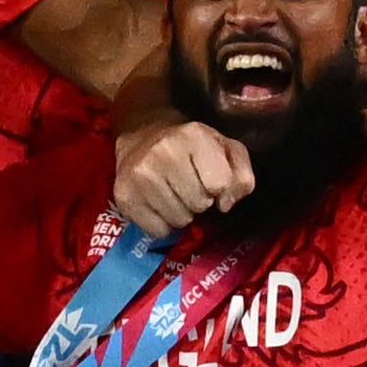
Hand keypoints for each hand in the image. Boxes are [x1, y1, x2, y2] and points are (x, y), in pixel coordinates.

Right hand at [115, 115, 254, 235]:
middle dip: (199, 200)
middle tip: (189, 186)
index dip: (220, 188)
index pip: (220, 184)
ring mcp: (140, 175)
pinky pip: (158, 230)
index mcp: (193, 135)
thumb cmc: (192, 147)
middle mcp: (163, 152)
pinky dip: (163, 224)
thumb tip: (226, 203)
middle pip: (199, 204)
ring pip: (179, 220)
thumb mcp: (226, 149)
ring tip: (174, 193)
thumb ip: (241, 175)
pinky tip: (158, 204)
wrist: (143, 136)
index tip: (210, 181)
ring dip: (181, 213)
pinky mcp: (124, 196)